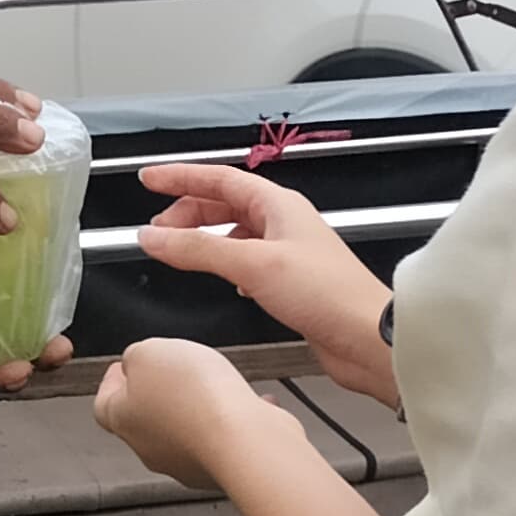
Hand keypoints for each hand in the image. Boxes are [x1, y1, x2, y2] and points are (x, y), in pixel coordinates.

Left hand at [94, 338, 293, 491]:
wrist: (242, 441)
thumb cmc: (193, 396)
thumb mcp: (149, 352)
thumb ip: (137, 357)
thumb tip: (137, 365)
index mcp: (123, 419)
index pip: (104, 404)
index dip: (111, 383)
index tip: (120, 367)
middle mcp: (149, 448)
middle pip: (144, 419)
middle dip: (157, 395)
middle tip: (169, 374)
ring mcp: (184, 463)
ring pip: (184, 431)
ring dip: (196, 409)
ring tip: (215, 386)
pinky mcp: (220, 470)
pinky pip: (223, 440)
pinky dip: (232, 422)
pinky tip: (254, 404)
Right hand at [133, 163, 396, 404]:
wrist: (367, 338)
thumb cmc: (326, 293)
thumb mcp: (253, 264)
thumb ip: (198, 249)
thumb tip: (153, 236)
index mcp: (279, 204)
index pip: (220, 178)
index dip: (181, 177)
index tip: (149, 179)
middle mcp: (284, 223)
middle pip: (225, 204)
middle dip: (187, 212)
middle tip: (156, 228)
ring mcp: (288, 252)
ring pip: (234, 233)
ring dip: (203, 238)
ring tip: (177, 250)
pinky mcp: (290, 282)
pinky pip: (247, 260)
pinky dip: (224, 263)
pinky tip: (219, 278)